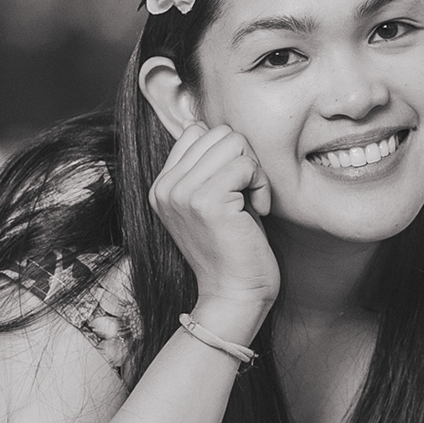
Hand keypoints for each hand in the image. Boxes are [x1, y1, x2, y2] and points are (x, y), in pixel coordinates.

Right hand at [149, 123, 277, 334]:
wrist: (234, 294)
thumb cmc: (234, 248)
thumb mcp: (213, 203)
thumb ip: (207, 169)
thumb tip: (216, 128)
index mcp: (162, 185)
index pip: (197, 131)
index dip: (228, 153)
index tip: (235, 187)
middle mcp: (164, 187)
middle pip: (219, 133)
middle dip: (245, 159)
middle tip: (248, 196)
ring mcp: (182, 193)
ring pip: (234, 143)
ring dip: (255, 171)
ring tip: (251, 203)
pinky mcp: (206, 201)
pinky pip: (246, 165)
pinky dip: (261, 186)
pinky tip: (258, 211)